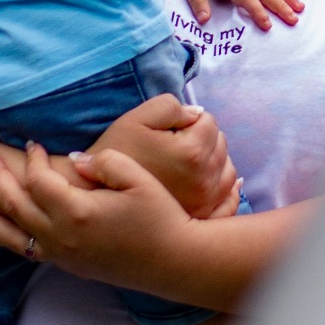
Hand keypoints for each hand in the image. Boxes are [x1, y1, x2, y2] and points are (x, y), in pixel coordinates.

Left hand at [0, 140, 197, 282]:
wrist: (175, 263)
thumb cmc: (161, 216)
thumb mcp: (138, 178)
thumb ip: (101, 163)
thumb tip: (72, 161)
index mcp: (76, 212)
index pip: (39, 180)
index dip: (33, 158)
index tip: (34, 143)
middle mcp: (61, 237)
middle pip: (15, 204)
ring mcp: (62, 255)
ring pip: (12, 233)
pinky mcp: (67, 265)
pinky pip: (26, 250)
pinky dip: (6, 238)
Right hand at [93, 93, 238, 218]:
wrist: (96, 197)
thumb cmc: (115, 154)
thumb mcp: (136, 118)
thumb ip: (170, 106)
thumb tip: (196, 114)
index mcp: (191, 152)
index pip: (208, 122)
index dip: (188, 120)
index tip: (168, 130)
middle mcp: (204, 180)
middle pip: (220, 145)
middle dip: (203, 139)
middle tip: (175, 146)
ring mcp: (206, 203)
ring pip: (227, 170)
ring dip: (213, 161)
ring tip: (187, 163)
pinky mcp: (202, 218)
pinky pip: (228, 198)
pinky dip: (224, 186)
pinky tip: (213, 180)